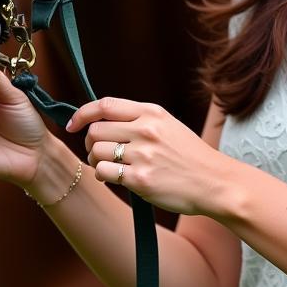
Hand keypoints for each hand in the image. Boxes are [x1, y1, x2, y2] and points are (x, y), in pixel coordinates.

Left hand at [68, 98, 226, 216]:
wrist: (213, 181)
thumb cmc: (189, 155)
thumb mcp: (168, 125)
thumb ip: (139, 119)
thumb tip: (102, 120)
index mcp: (152, 112)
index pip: (105, 105)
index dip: (83, 114)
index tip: (72, 124)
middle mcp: (146, 130)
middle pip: (95, 130)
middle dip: (89, 142)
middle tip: (98, 152)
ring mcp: (143, 155)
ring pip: (96, 152)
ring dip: (95, 161)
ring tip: (109, 166)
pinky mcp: (140, 179)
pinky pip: (104, 173)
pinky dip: (103, 176)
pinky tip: (114, 178)